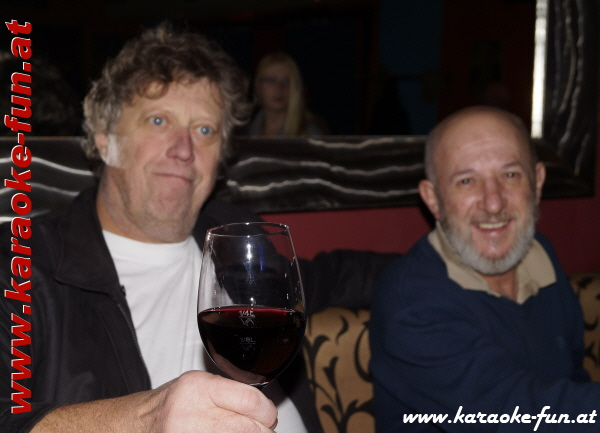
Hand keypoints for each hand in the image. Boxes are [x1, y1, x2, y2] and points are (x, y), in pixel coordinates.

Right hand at [31, 371, 277, 432]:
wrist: (133, 425)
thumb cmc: (170, 404)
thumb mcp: (198, 385)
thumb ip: (230, 393)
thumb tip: (265, 410)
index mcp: (197, 388)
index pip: (251, 400)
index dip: (267, 412)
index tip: (268, 416)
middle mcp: (190, 415)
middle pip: (249, 429)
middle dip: (262, 431)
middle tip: (261, 429)